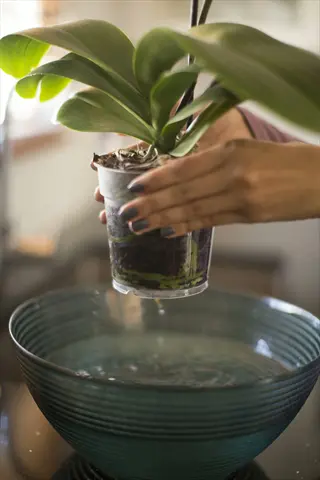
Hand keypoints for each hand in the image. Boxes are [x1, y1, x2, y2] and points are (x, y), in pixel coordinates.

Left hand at [118, 140, 319, 236]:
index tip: (134, 187)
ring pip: (193, 209)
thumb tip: (182, 176)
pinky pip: (211, 221)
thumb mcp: (249, 150)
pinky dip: (188, 227)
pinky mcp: (249, 216)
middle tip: (125, 213)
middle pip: (183, 191)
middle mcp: (232, 174)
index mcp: (230, 151)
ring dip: (163, 219)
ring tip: (139, 226)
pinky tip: (169, 232)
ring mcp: (240, 197)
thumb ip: (217, 161)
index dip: (157, 179)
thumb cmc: (286, 160)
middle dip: (151, 204)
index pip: (184, 167)